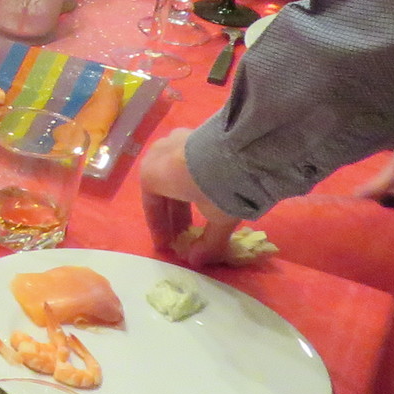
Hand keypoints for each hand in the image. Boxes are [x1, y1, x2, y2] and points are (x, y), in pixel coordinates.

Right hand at [138, 127, 242, 269]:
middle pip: (164, 190)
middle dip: (174, 215)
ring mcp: (177, 138)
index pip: (152, 208)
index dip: (161, 230)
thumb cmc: (217, 187)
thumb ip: (207, 242)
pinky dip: (195, 177)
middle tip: (184, 234)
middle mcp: (157, 154)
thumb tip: (198, 261)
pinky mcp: (197, 131)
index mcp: (151, 176)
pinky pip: (189, 160)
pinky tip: (210, 188)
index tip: (168, 246)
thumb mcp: (216, 219)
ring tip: (198, 212)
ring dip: (184, 195)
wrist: (242, 148)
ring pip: (176, 173)